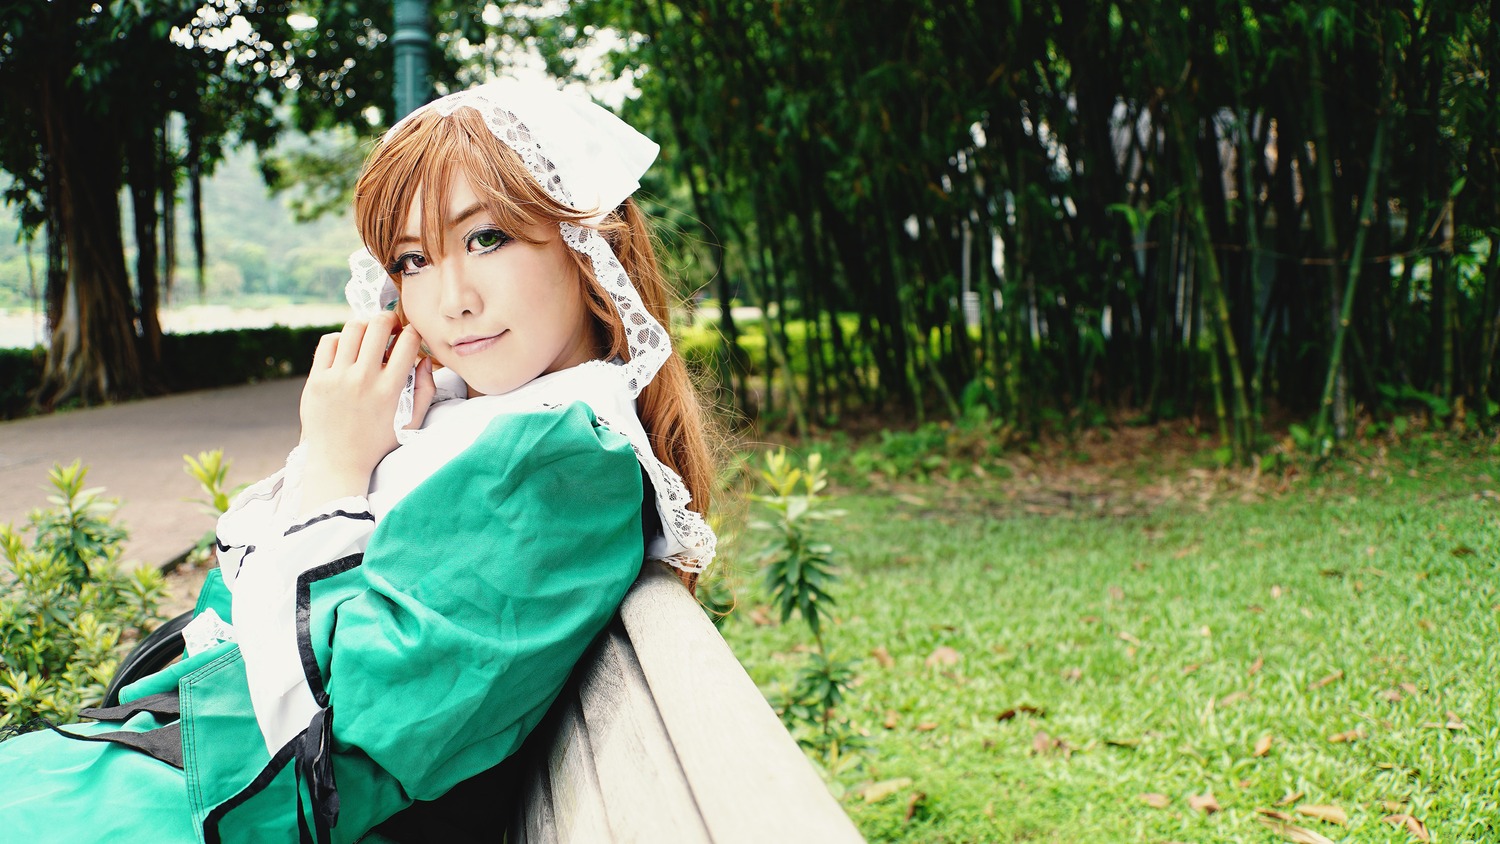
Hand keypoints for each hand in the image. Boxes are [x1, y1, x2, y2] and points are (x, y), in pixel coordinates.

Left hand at [298, 312, 433, 512]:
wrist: (338, 462)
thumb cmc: (378, 444)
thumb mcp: (410, 423)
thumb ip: (425, 391)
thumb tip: (425, 361)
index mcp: (389, 390)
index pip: (407, 342)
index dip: (413, 332)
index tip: (411, 336)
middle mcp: (363, 379)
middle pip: (378, 326)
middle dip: (389, 319)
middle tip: (390, 327)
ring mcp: (337, 378)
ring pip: (352, 328)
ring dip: (365, 325)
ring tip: (368, 335)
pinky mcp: (317, 380)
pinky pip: (328, 342)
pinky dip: (340, 338)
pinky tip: (346, 348)